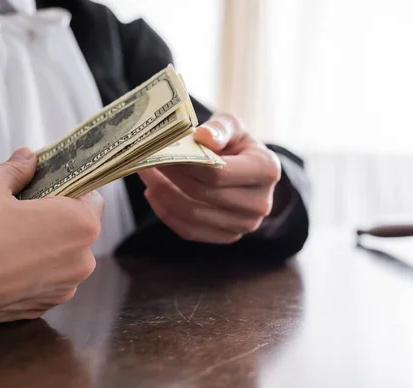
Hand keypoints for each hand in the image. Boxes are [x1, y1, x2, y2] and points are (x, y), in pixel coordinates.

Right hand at [0, 148, 103, 327]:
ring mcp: (62, 289)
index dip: (68, 187)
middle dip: (53, 216)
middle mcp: (80, 261)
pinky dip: (29, 267)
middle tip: (19, 208)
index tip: (48, 184)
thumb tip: (27, 160)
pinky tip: (0, 259)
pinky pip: (44, 278)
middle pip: (76, 227)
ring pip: (60, 254)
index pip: (90, 196)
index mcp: (79, 226)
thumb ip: (16, 170)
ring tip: (4, 235)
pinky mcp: (41, 308)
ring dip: (41, 243)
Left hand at [138, 112, 281, 243]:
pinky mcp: (228, 237)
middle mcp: (261, 203)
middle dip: (170, 176)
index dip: (185, 163)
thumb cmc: (237, 144)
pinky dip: (167, 213)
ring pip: (193, 215)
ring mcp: (245, 225)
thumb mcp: (231, 126)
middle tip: (145, 159)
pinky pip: (189, 231)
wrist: (246, 170)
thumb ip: (219, 128)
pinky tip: (154, 193)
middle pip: (203, 194)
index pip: (218, 173)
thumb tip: (203, 136)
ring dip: (163, 195)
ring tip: (146, 174)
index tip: (160, 149)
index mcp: (267, 170)